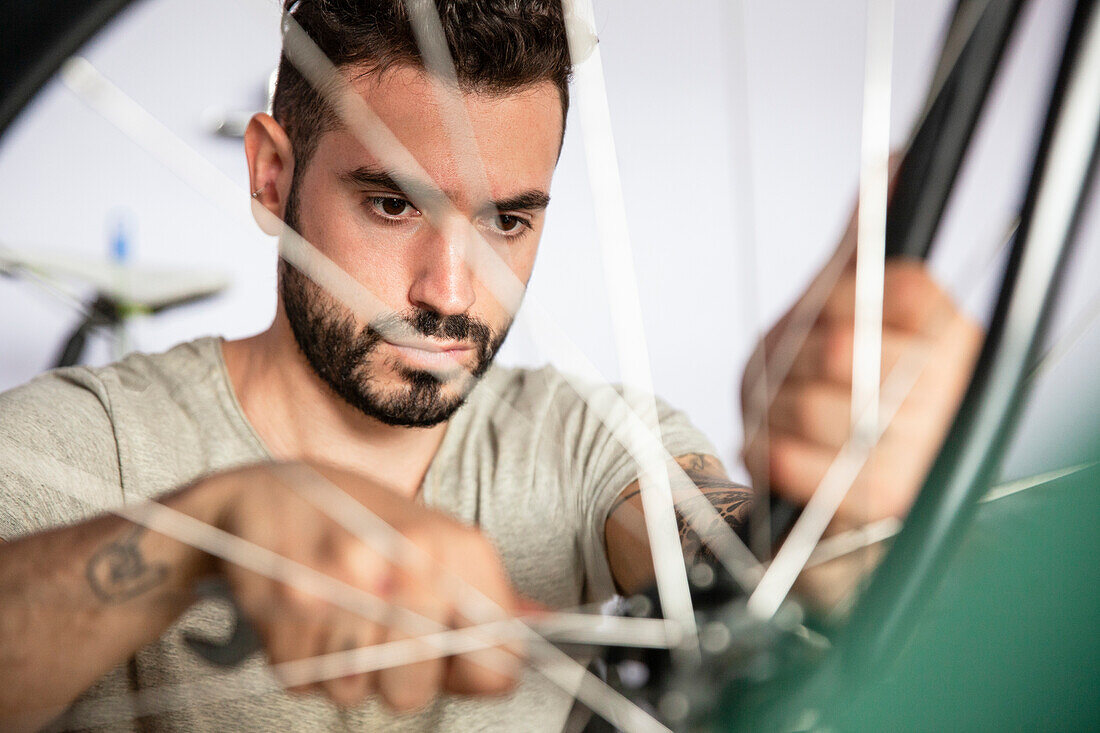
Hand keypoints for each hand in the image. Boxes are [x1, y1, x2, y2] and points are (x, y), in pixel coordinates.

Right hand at [194, 462, 520, 710]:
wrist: (263, 492)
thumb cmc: (355, 517)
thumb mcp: (430, 538)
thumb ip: (484, 593)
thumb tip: (539, 632)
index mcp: (450, 545)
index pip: (496, 657)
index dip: (475, 668)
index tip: (454, 654)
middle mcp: (402, 562)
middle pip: (413, 687)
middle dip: (393, 671)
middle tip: (375, 626)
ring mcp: (341, 584)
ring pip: (354, 690)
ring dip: (340, 665)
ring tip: (335, 611)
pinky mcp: (284, 603)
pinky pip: (302, 679)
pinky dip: (298, 657)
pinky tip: (302, 612)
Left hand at [742, 243, 983, 527]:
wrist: (829, 481)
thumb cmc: (837, 381)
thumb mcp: (848, 306)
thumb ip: (865, 243)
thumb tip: (893, 162)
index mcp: (952, 335)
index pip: (897, 287)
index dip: (838, 299)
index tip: (823, 315)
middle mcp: (949, 393)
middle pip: (846, 348)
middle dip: (796, 357)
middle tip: (792, 370)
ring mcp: (919, 452)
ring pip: (814, 404)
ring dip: (772, 404)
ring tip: (779, 409)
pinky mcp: (877, 503)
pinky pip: (795, 459)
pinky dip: (764, 446)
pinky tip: (769, 442)